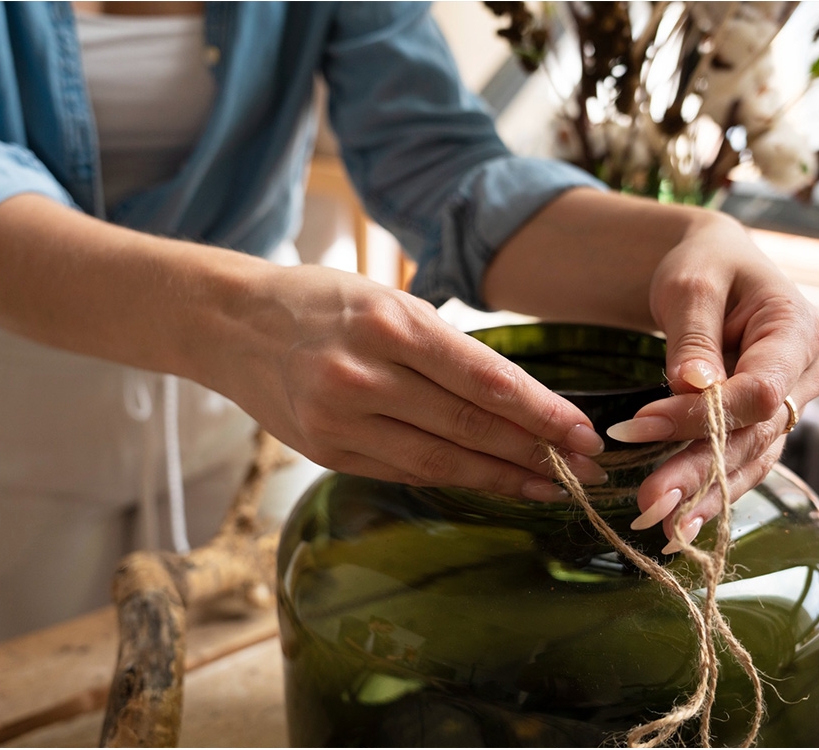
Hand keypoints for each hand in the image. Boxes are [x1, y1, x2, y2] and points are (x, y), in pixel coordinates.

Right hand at [208, 263, 607, 499]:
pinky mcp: (326, 450)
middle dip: (536, 451)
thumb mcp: (385, 299)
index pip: (483, 378)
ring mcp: (340, 418)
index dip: (541, 413)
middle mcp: (363, 374)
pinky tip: (494, 483)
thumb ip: (445, 348)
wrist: (230, 324)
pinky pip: (405, 471)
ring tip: (553, 487)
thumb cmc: (321, 303)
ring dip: (503, 477)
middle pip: (468, 424)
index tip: (584, 433)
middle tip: (587, 470)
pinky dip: (456, 479)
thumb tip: (522, 400)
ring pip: (440, 459)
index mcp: (388, 322)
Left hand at [610, 218, 818, 551]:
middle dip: (699, 471)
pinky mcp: (764, 424)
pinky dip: (711, 492)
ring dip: (705, 495)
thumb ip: (694, 335)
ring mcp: (790, 404)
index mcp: (797, 330)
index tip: (641, 425)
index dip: (704, 415)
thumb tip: (694, 386)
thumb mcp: (692, 283)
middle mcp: (804, 374)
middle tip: (651, 504)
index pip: (760, 389)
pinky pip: (742, 462)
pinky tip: (680, 524)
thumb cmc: (705, 265)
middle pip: (754, 434)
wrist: (716, 266)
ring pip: (750, 458)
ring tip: (663, 528)